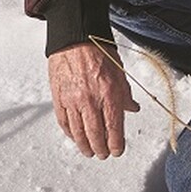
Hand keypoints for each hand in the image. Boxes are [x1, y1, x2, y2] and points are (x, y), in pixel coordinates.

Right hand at [48, 40, 139, 158]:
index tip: (117, 151)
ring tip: (89, 151)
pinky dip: (70, 133)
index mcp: (109, 93)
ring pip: (78, 132)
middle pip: (95, 135)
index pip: (114, 128)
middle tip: (103, 154)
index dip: (116, 144)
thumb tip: (132, 109)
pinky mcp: (59, 98)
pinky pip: (64, 122)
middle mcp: (90, 99)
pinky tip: (74, 137)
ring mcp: (72, 100)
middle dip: (100, 149)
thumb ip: (125, 93)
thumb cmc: (98, 50)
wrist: (75, 37)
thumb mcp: (119, 71)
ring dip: (84, 145)